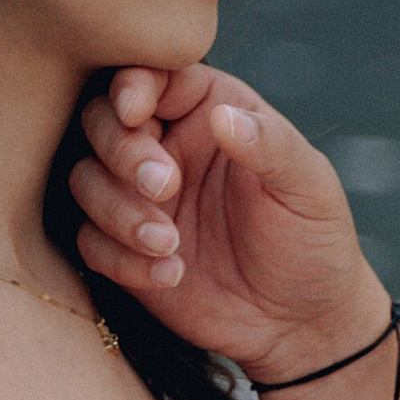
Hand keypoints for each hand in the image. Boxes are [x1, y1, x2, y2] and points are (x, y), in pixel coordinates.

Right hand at [71, 65, 388, 378]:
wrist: (301, 322)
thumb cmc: (314, 239)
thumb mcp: (308, 187)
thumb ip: (270, 145)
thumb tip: (223, 116)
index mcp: (209, 110)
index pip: (152, 77)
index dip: (132, 88)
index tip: (135, 114)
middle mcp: (166, 146)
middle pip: (101, 121)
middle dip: (121, 152)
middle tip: (165, 188)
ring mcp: (140, 199)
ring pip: (85, 180)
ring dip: (118, 210)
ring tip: (169, 242)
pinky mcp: (124, 249)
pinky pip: (90, 241)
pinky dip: (120, 258)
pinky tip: (170, 275)